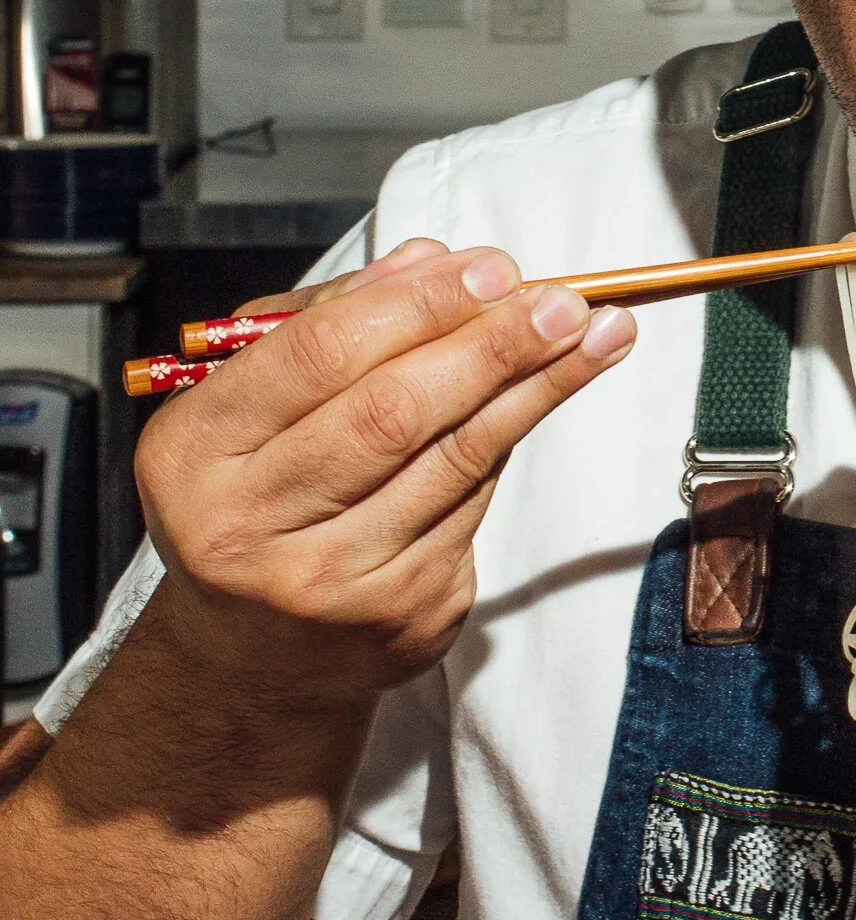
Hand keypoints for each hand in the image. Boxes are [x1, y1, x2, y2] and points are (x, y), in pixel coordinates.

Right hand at [136, 236, 635, 710]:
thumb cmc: (251, 495)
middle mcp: (250, 525)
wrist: (250, 657)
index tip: (491, 268)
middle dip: (492, 345)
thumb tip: (431, 262)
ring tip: (596, 336)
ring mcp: (329, 581)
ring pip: (454, 459)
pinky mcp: (400, 615)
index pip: (320, 357)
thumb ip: (331, 320)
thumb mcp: (247, 400)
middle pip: (394, 412)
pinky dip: (508, 440)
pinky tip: (541, 398)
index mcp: (194, 451)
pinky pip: (473, 504)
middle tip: (564, 299)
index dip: (417, 306)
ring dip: (537, 388)